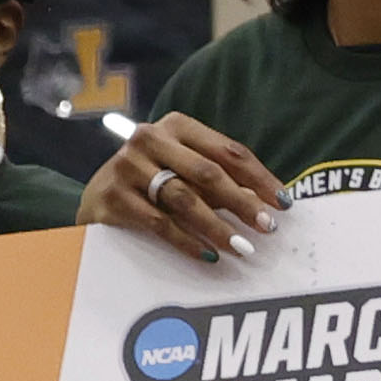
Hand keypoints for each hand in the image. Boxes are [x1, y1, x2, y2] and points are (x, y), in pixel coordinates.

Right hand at [83, 111, 288, 263]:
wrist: (97, 198)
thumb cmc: (152, 183)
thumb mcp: (184, 170)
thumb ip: (219, 180)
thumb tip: (267, 202)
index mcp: (176, 126)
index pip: (227, 150)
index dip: (259, 177)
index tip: (283, 203)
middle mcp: (150, 138)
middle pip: (207, 172)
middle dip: (242, 202)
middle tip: (267, 227)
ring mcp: (128, 165)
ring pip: (183, 198)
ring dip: (217, 226)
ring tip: (242, 247)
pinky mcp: (113, 195)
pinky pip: (158, 223)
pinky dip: (186, 241)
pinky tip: (208, 254)